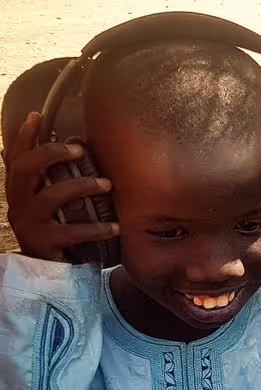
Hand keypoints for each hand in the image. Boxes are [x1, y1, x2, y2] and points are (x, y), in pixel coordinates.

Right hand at [5, 112, 117, 261]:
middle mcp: (18, 205)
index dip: (23, 137)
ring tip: (107, 184)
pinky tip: (115, 227)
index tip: (37, 116)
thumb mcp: (54, 205)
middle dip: (50, 153)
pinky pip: (71, 232)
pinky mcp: (42, 244)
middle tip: (79, 149)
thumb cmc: (57, 232)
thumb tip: (74, 148)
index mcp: (20, 192)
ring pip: (50, 196)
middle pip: (24, 169)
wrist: (48, 274)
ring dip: (81, 186)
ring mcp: (27, 225)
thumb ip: (55, 181)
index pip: (16, 158)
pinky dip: (96, 228)